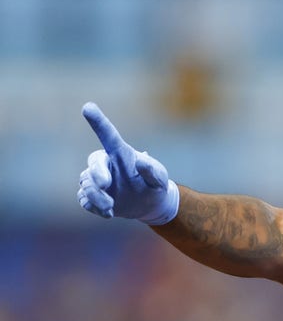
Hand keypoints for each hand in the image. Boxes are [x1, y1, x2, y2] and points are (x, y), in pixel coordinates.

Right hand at [77, 102, 178, 224]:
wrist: (148, 205)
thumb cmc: (155, 186)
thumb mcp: (160, 179)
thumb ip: (152, 170)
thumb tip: (141, 159)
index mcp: (121, 154)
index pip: (108, 135)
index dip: (98, 121)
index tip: (88, 106)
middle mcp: (106, 164)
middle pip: (93, 162)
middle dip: (96, 173)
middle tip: (106, 186)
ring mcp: (96, 180)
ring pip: (86, 184)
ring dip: (97, 196)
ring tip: (111, 207)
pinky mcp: (92, 196)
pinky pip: (84, 200)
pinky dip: (94, 206)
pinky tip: (109, 213)